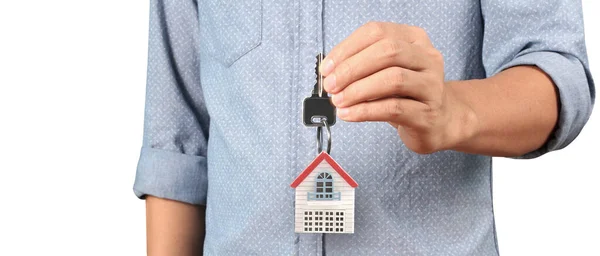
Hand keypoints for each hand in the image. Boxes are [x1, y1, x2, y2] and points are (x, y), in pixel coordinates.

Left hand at [320, 22, 476, 153]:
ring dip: (358, 90)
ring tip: (338, 101)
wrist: (439, 122)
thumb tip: (330, 72)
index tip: (327, 68)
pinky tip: (349, 114)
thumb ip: (362, 66)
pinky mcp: (428, 113)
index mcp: (414, 39)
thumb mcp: (385, 72)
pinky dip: (366, 111)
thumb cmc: (406, 94)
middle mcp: (428, 58)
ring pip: (393, 79)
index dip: (347, 48)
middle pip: (388, 51)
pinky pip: (394, 108)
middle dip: (352, 68)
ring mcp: (432, 85)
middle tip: (331, 85)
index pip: (377, 32)